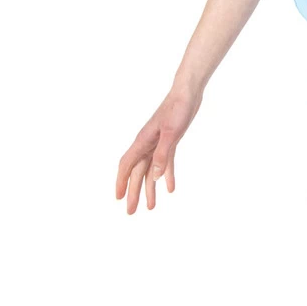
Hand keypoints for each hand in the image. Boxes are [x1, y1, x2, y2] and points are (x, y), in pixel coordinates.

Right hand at [115, 85, 201, 213]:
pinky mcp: (169, 141)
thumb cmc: (178, 108)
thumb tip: (155, 178)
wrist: (188, 93)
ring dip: (149, 188)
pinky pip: (165, 163)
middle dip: (133, 192)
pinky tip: (170, 188)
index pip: (127, 165)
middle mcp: (147, 143)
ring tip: (151, 207)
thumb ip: (163, 155)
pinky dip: (167, 175)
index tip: (118, 198)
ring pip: (150, 170)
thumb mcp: (172, 132)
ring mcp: (158, 143)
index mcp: (143, 141)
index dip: (121, 182)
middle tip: (131, 212)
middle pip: (137, 172)